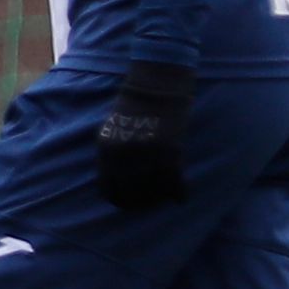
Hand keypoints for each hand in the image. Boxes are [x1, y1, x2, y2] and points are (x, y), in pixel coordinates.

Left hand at [93, 62, 198, 211]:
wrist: (156, 83)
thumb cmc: (135, 106)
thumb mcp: (113, 130)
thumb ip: (112, 155)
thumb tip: (117, 181)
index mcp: (106, 150)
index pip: (108, 188)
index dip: (119, 201)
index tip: (129, 205)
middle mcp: (124, 155)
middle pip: (131, 194)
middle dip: (140, 204)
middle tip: (150, 206)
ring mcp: (147, 153)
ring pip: (154, 192)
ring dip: (160, 200)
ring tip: (165, 200)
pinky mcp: (170, 150)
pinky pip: (174, 182)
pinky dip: (178, 193)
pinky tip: (181, 198)